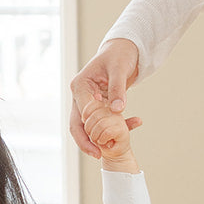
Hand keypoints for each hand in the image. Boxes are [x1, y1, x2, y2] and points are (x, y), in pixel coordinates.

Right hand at [70, 39, 139, 156]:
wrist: (125, 49)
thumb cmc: (120, 55)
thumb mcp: (120, 69)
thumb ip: (118, 90)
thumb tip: (117, 110)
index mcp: (80, 85)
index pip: (81, 113)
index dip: (88, 130)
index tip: (99, 143)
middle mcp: (80, 95)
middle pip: (77, 123)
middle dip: (85, 141)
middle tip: (97, 155)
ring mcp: (86, 101)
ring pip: (85, 126)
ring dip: (94, 139)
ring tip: (103, 153)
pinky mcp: (96, 104)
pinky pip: (99, 121)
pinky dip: (110, 128)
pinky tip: (126, 131)